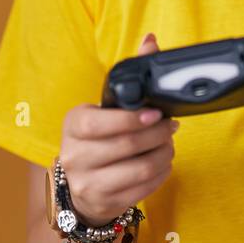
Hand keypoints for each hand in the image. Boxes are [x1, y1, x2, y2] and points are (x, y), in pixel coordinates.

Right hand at [57, 33, 177, 226]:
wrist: (79, 184)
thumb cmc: (98, 137)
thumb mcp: (105, 106)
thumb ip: (130, 75)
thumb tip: (150, 40)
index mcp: (73, 124)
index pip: (98, 124)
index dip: (131, 120)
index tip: (156, 113)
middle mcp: (74, 155)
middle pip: (126, 146)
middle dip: (158, 134)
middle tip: (171, 126)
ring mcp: (86, 182)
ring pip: (139, 169)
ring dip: (164, 154)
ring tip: (169, 144)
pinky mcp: (104, 202)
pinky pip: (143, 189)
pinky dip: (161, 173)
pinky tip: (163, 162)